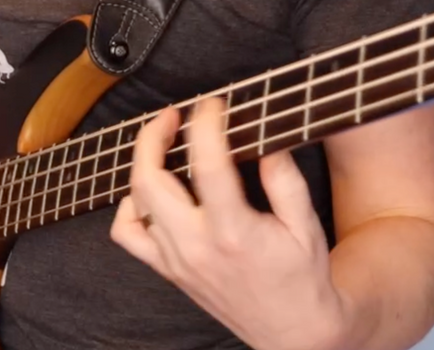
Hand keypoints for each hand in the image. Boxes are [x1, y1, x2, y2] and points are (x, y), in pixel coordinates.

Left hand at [111, 97, 355, 349]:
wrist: (292, 332)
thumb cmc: (302, 278)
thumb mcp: (306, 226)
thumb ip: (285, 180)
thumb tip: (266, 139)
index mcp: (233, 232)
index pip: (205, 165)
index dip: (204, 125)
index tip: (212, 105)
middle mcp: (196, 246)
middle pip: (150, 179)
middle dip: (154, 136)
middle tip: (174, 115)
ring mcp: (176, 260)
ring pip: (135, 202)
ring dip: (143, 164)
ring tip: (162, 143)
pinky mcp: (168, 271)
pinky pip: (127, 236)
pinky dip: (128, 207)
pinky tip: (148, 193)